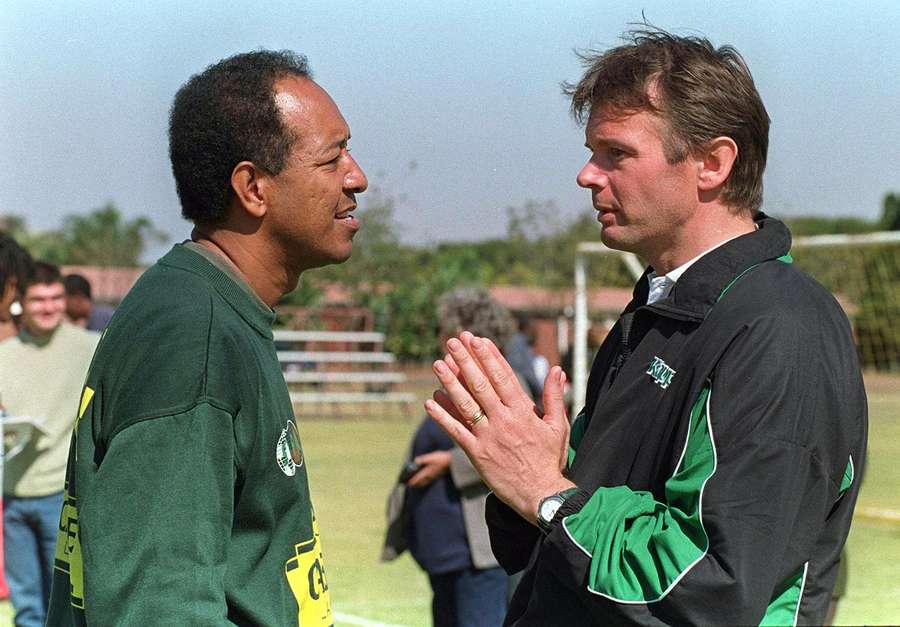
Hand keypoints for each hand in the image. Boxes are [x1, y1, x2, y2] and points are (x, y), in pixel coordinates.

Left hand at [406, 450, 451, 487]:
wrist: (451, 462)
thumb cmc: (440, 459)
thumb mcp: (430, 457)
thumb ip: (422, 459)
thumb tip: (415, 460)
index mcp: (426, 472)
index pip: (417, 479)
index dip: (411, 481)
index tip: (407, 483)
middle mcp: (429, 476)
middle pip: (420, 482)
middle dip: (415, 483)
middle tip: (410, 484)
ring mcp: (434, 476)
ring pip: (425, 482)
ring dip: (420, 483)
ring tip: (417, 483)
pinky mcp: (437, 475)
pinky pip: (429, 480)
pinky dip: (425, 481)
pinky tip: (426, 478)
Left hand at [425, 332, 574, 523]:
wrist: (541, 495)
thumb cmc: (549, 460)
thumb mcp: (557, 426)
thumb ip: (554, 396)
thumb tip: (557, 370)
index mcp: (523, 411)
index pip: (503, 377)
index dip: (489, 357)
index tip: (478, 340)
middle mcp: (504, 420)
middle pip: (481, 384)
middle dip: (466, 360)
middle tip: (453, 341)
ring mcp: (488, 437)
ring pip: (465, 404)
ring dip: (449, 382)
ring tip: (438, 363)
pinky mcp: (477, 454)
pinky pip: (456, 431)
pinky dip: (442, 416)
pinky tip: (430, 401)